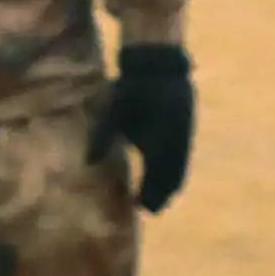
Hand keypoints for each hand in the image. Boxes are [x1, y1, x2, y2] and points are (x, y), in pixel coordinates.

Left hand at [93, 41, 196, 212]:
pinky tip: (169, 177)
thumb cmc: (132, 86)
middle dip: (161, 196)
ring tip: (161, 200)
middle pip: (170, 179)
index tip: (137, 207)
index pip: (154, 178)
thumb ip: (102, 137)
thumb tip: (87, 163)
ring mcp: (184, 136)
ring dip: (171, 186)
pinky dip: (178, 172)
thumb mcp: (113, 110)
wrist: (158, 64)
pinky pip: (184, 158)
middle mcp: (175, 143)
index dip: (148, 195)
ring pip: (180, 170)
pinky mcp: (187, 129)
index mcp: (158, 141)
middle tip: (149, 211)